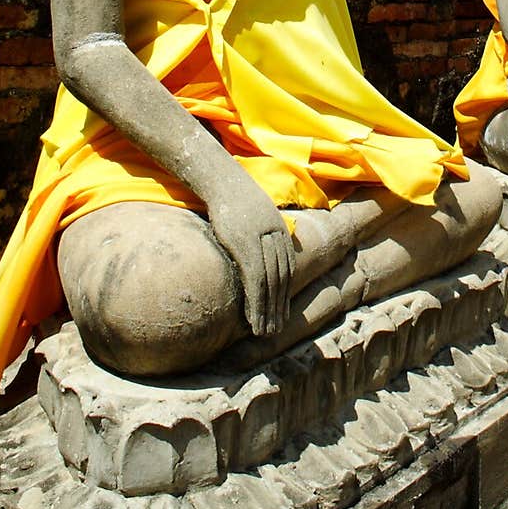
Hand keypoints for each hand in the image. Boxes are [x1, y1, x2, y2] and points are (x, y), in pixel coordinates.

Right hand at [206, 174, 295, 338]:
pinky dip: (256, 300)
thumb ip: (263, 229)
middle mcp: (274, 235)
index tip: (283, 311)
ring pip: (270, 282)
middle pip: (281, 277)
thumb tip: (262, 246)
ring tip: (265, 331)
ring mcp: (260, 239)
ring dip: (268, 310)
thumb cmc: (232, 195)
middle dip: (280, 306)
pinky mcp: (244, 244)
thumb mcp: (255, 211)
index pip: (287, 266)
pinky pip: (255, 278)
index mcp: (278, 228)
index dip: (286, 291)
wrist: (220, 177)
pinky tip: (253, 317)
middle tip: (276, 329)